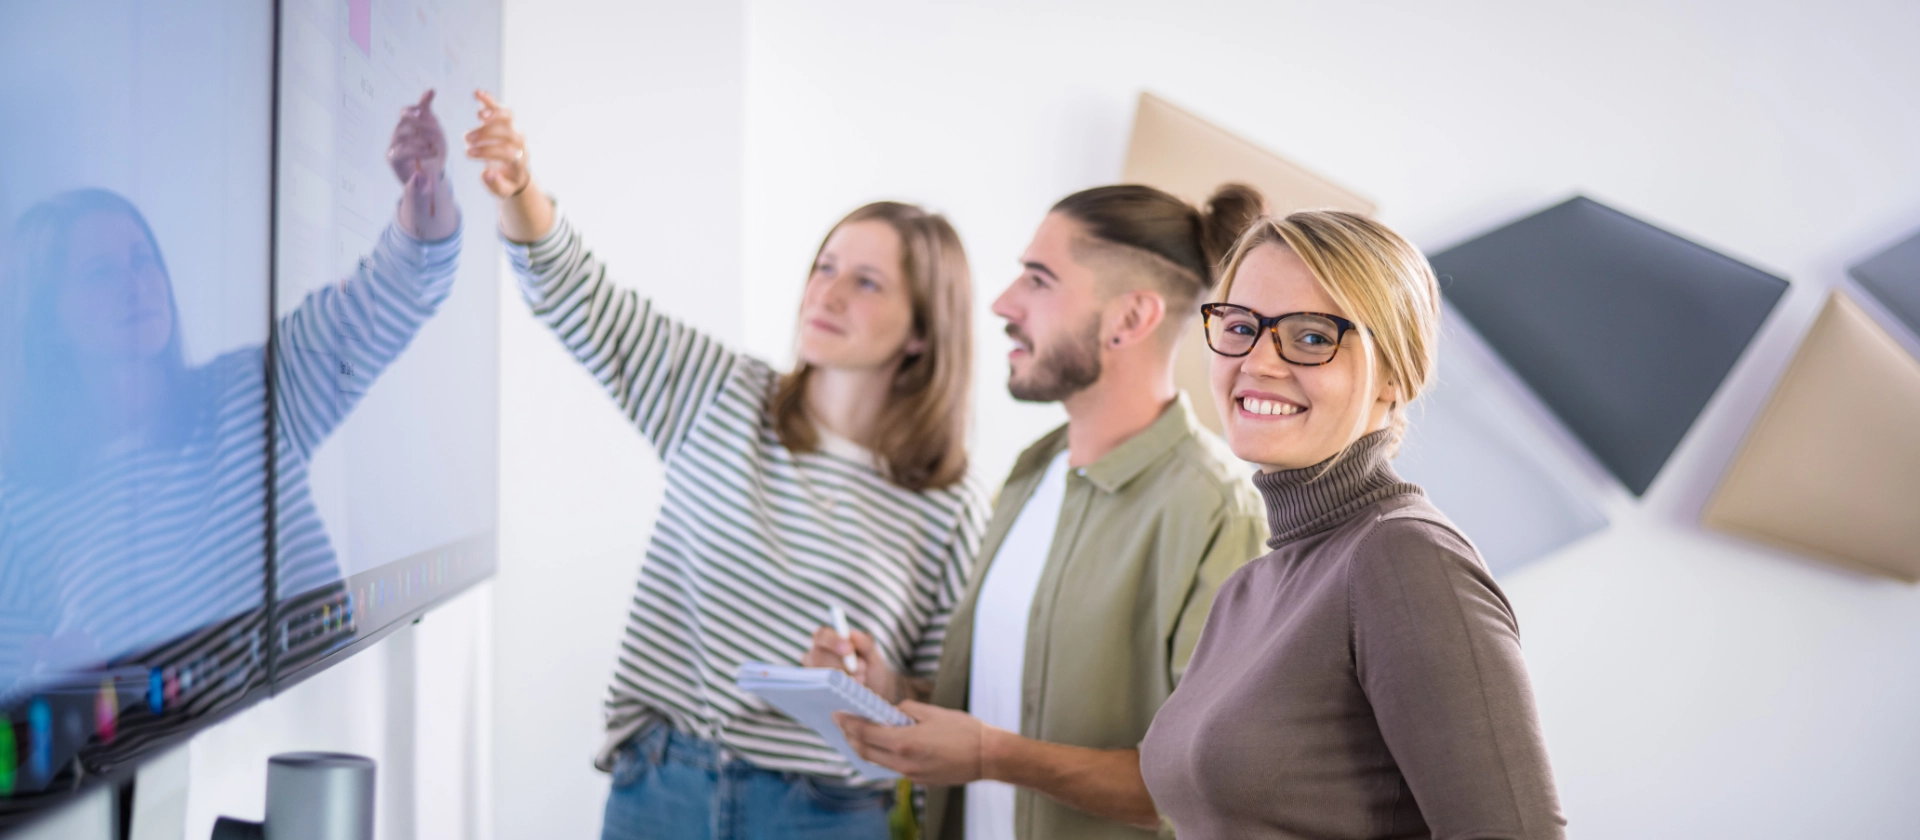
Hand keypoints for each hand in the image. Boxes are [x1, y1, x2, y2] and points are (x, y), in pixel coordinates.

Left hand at [388, 90, 456, 239]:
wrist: (423, 174)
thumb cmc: (421, 184)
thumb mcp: (419, 192)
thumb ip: (420, 189)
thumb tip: (422, 178)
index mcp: (394, 158)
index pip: (400, 150)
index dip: (415, 152)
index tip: (431, 156)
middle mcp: (396, 141)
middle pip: (403, 131)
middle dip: (421, 138)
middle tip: (435, 145)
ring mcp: (405, 130)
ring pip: (411, 119)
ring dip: (426, 124)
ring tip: (438, 132)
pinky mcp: (416, 122)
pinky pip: (420, 109)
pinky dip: (425, 101)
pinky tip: (431, 92)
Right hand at [465, 90, 530, 197]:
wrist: (517, 173)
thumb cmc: (507, 182)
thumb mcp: (503, 190)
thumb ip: (495, 184)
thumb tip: (485, 173)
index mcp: (520, 160)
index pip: (507, 152)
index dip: (487, 151)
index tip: (468, 153)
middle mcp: (520, 143)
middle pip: (507, 133)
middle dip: (486, 135)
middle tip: (466, 140)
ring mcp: (513, 130)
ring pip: (507, 117)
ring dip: (491, 115)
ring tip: (476, 118)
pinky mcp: (505, 122)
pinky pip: (500, 108)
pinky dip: (489, 100)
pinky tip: (477, 92)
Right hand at [803, 627, 908, 702]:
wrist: (874, 690)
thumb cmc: (869, 666)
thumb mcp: (872, 654)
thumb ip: (864, 643)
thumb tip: (853, 635)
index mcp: (825, 639)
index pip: (822, 635)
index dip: (833, 641)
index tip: (849, 649)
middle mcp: (814, 655)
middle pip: (818, 656)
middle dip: (841, 663)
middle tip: (863, 668)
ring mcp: (813, 674)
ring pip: (820, 674)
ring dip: (842, 678)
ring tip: (862, 679)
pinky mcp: (816, 691)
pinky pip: (821, 691)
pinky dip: (837, 691)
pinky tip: (851, 691)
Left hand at [835, 701, 995, 786]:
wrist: (988, 756)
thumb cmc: (964, 730)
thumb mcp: (932, 712)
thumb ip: (905, 711)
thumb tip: (889, 713)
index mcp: (905, 742)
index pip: (865, 733)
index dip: (848, 723)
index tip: (837, 714)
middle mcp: (904, 762)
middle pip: (865, 751)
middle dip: (850, 736)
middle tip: (842, 723)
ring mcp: (911, 774)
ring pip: (877, 761)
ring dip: (864, 747)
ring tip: (858, 732)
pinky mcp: (919, 780)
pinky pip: (892, 767)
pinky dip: (882, 755)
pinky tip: (883, 744)